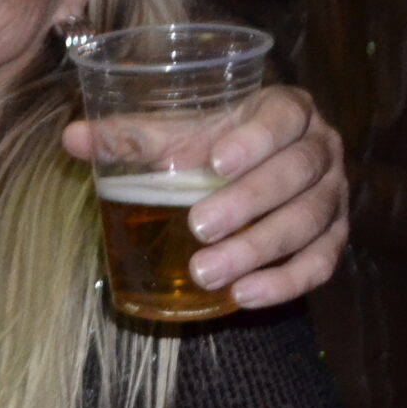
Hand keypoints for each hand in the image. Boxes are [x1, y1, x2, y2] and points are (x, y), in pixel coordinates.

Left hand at [65, 83, 345, 309]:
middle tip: (198, 228)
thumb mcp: (177, 135)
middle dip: (248, 203)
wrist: (256, 170)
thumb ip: (131, 136)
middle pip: (295, 175)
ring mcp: (334, 195)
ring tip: (207, 273)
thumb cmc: (213, 144)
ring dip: (258, 250)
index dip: (255, 139)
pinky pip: (320, 264)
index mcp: (288, 110)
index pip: (283, 118)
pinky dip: (285, 283)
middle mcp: (321, 149)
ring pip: (307, 222)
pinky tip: (245, 296)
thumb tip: (72, 138)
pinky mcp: (334, 237)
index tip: (213, 163)